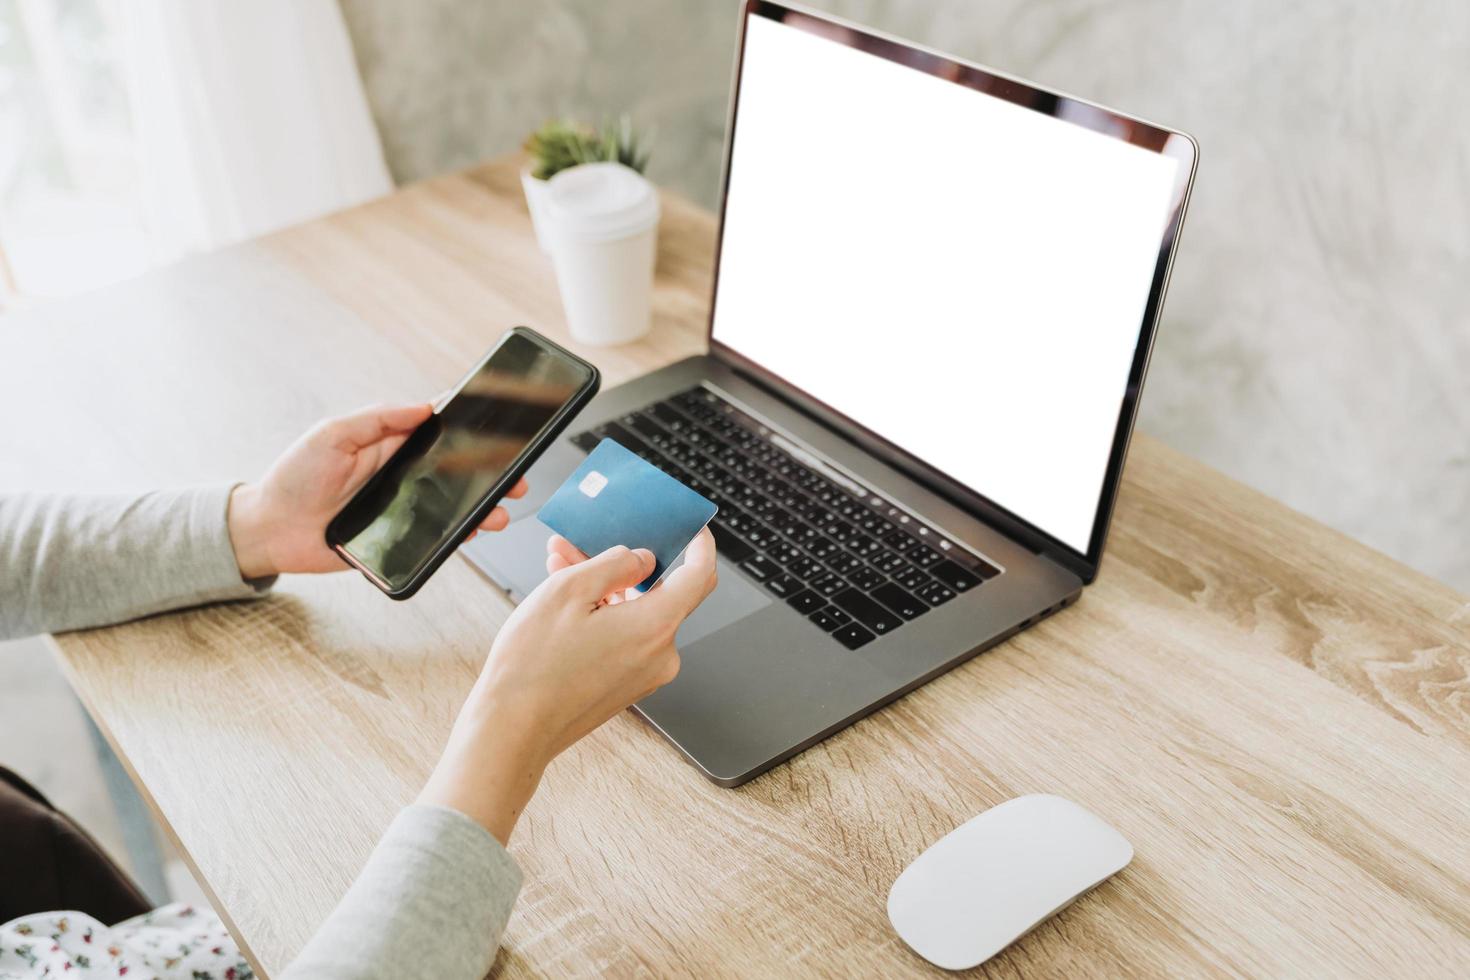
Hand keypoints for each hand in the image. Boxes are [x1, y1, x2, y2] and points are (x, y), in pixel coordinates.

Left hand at [225, 403, 527, 578]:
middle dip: (490, 471)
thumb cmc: (294, 476)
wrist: (269, 529)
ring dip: (482, 506)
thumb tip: (424, 406)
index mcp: (389, 443)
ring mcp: (402, 506)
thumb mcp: (332, 434)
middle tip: (515, 474)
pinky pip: (436, 536)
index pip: (438, 428)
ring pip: (453, 505)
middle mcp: (401, 473)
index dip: (469, 423)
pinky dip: (459, 535)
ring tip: (501, 509)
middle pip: (457, 468)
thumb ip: (378, 419)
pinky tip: (474, 531)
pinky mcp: (397, 537)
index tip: (498, 421)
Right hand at [418, 529, 717, 843]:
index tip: (693, 529)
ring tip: (559, 567)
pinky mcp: (626, 685)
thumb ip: (615, 563)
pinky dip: (602, 615)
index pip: (700, 575)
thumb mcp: (569, 590)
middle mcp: (659, 654)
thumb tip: (642, 558)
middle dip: (622, 563)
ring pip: (636, 614)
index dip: (700, 545)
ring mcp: (645, 674)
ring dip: (603, 587)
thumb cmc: (533, 667)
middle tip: (585, 543)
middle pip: (657, 592)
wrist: (513, 730)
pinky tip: (566, 604)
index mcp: (654, 627)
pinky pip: (625, 637)